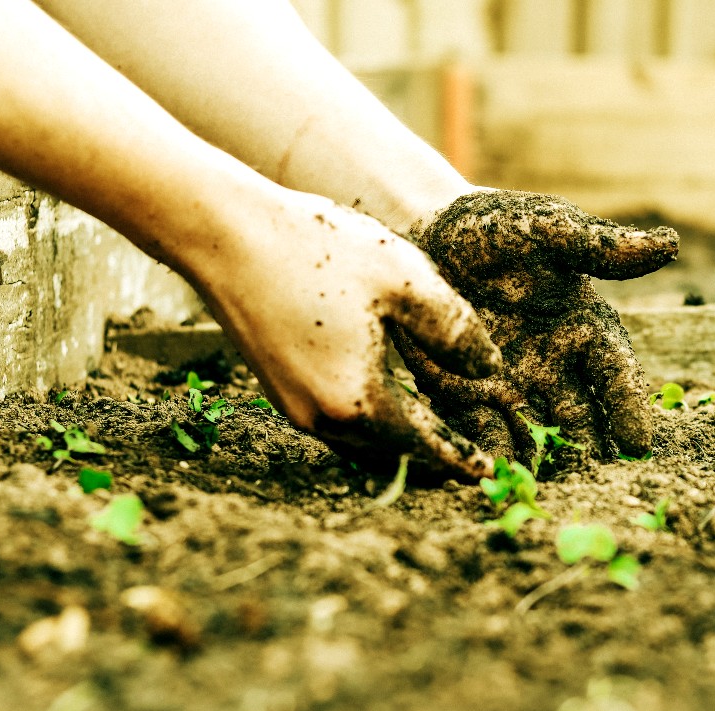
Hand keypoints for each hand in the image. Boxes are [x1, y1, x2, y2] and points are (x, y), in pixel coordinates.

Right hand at [192, 189, 501, 479]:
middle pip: (391, 453)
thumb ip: (455, 329)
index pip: (424, 447)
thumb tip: (490, 369)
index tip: (488, 473)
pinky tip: (388, 396)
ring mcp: (294, 406)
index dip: (460, 459)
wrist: (224, 233)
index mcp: (359, 401)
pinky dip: (370, 419)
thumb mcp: (405, 279)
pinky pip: (337, 420)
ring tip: (435, 429)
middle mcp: (322, 418)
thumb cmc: (317, 249)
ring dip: (399, 440)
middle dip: (431, 455)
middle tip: (469, 456)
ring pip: (361, 441)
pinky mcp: (277, 387)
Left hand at [392, 190, 678, 463]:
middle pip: (581, 420)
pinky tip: (490, 478)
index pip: (615, 375)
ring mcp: (512, 388)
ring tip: (544, 493)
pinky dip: (489, 457)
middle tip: (597, 486)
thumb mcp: (547, 229)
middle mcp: (555, 368)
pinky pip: (482, 434)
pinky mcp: (467, 398)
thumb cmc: (497, 228)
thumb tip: (669, 244)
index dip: (628, 408)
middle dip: (589, 453)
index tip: (638, 443)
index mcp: (586, 330)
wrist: (426, 233)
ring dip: (542, 465)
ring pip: (536, 436)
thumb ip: (598, 246)